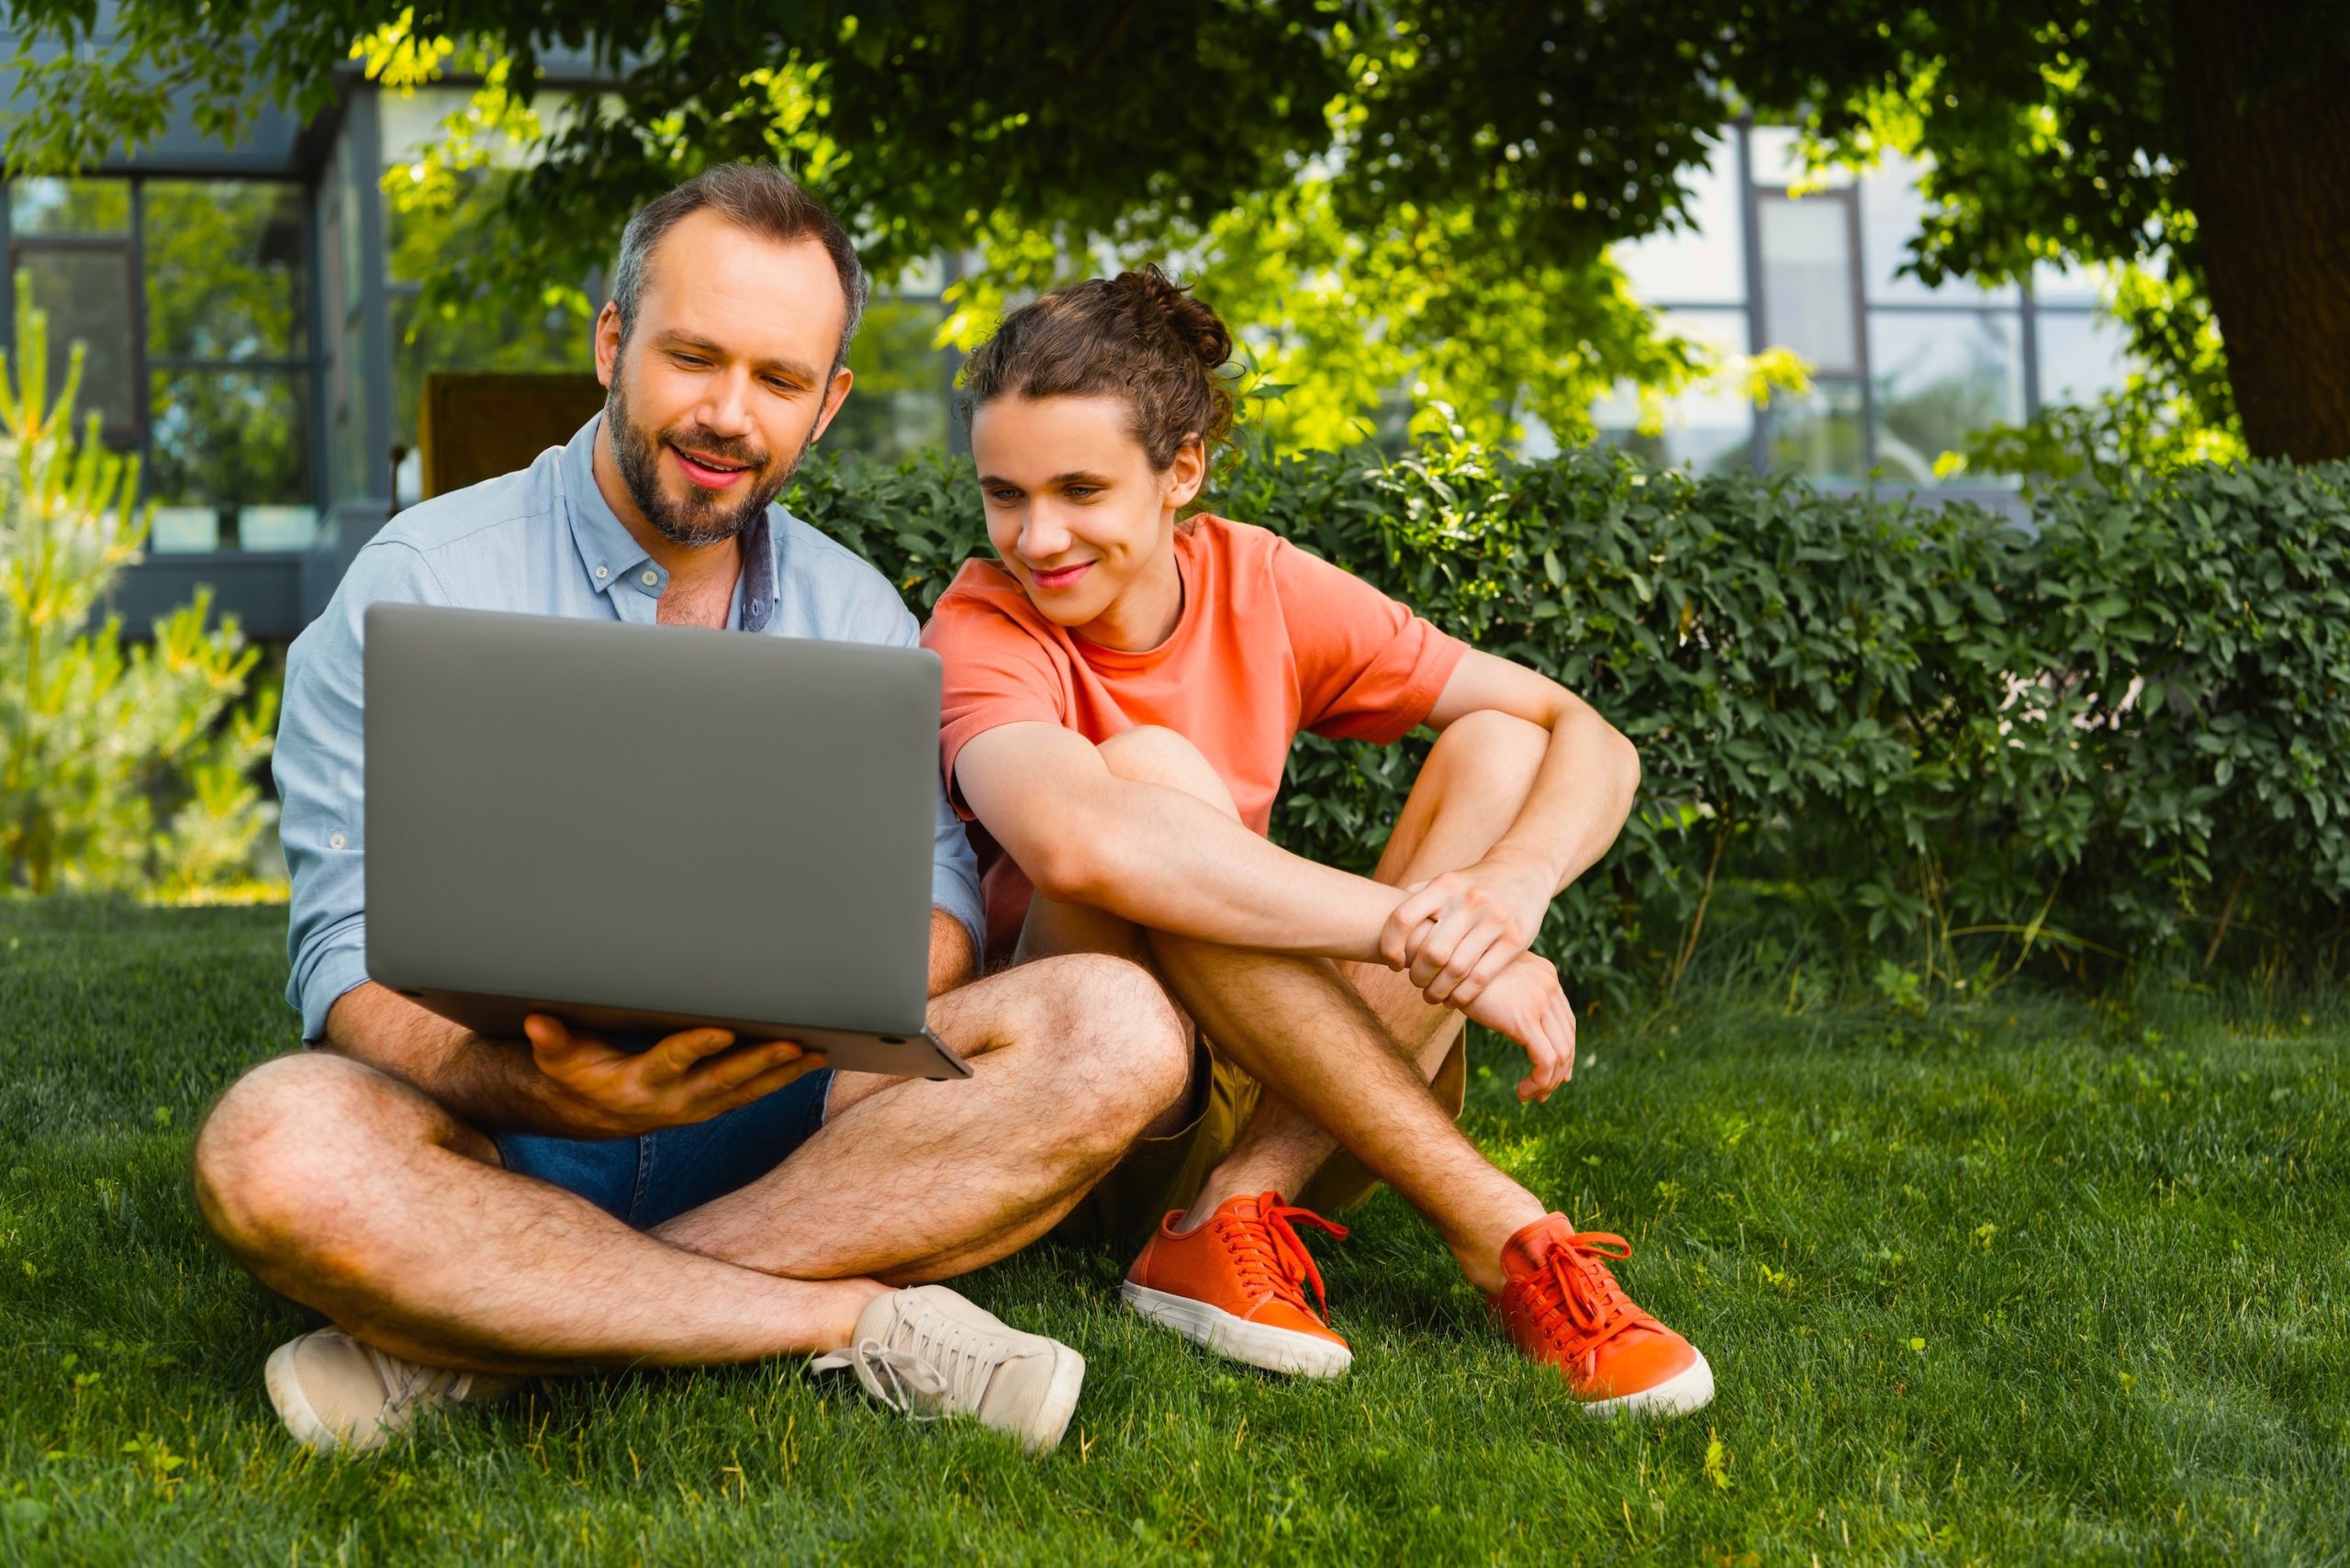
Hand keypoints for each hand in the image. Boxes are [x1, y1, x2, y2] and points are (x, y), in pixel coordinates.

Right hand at [522, 1014, 824, 1137]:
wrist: (594, 1111)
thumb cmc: (579, 1072)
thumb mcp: (559, 1057)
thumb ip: (552, 1039)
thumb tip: (536, 1022)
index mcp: (639, 1084)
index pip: (671, 1061)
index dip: (696, 1048)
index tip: (722, 1030)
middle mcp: (674, 1100)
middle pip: (722, 1080)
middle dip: (759, 1062)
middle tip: (791, 1043)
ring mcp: (698, 1106)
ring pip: (747, 1091)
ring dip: (782, 1073)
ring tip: (815, 1053)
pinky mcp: (714, 1105)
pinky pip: (753, 1094)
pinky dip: (782, 1079)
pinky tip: (810, 1060)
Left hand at [1379, 851, 1556, 1008]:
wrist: (1525, 870)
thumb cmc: (1474, 884)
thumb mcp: (1446, 881)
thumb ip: (1416, 897)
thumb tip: (1378, 917)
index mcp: (1444, 885)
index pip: (1402, 917)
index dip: (1390, 946)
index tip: (1393, 963)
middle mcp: (1469, 900)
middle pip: (1431, 952)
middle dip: (1418, 976)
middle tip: (1416, 983)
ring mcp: (1494, 919)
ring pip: (1456, 969)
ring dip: (1439, 991)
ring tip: (1433, 996)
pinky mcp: (1515, 939)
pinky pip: (1482, 977)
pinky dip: (1464, 995)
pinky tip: (1456, 999)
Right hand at [1455, 952, 1576, 1102]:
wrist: (1444, 960)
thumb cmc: (1459, 971)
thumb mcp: (1494, 977)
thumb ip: (1511, 993)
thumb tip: (1511, 1018)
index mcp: (1545, 974)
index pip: (1566, 1021)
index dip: (1564, 1051)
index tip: (1556, 1073)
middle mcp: (1549, 985)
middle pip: (1567, 1038)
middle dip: (1559, 1071)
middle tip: (1543, 1092)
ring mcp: (1539, 1000)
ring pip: (1561, 1053)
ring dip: (1548, 1082)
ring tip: (1530, 1096)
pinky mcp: (1524, 1018)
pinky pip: (1545, 1060)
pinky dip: (1540, 1082)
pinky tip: (1523, 1093)